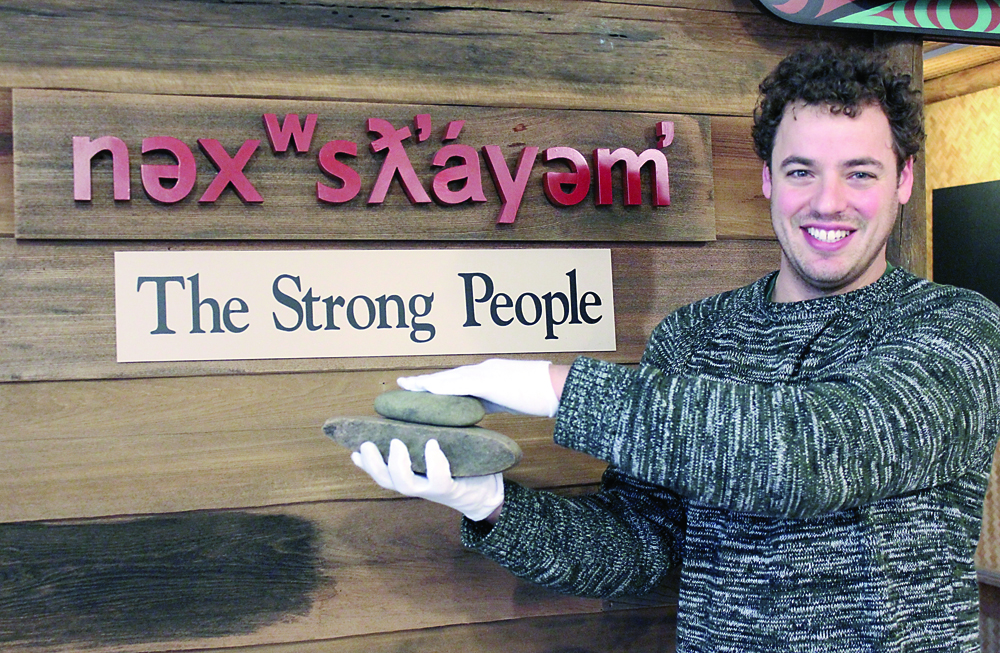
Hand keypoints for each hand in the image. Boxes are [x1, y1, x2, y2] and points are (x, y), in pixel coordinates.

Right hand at [351, 439, 503, 521]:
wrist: (486, 490)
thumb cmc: (459, 467)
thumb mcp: (434, 454)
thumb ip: (419, 442)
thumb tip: (403, 418)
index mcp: (410, 475)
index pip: (380, 473)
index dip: (365, 464)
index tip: (353, 451)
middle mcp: (417, 485)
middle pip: (386, 480)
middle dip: (373, 464)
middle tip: (367, 443)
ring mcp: (432, 489)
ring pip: (406, 485)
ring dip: (397, 465)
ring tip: (396, 443)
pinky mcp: (451, 489)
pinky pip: (439, 479)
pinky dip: (434, 462)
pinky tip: (432, 445)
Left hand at [397, 358, 558, 416]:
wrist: (558, 386)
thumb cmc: (541, 394)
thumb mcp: (512, 398)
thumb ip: (494, 400)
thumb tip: (480, 409)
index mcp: (490, 373)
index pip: (458, 379)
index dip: (438, 384)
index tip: (422, 388)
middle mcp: (484, 369)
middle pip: (448, 376)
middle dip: (426, 381)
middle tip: (404, 384)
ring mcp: (486, 373)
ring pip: (449, 378)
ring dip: (426, 382)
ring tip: (407, 386)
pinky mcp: (488, 381)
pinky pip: (458, 385)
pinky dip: (440, 387)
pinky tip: (426, 391)